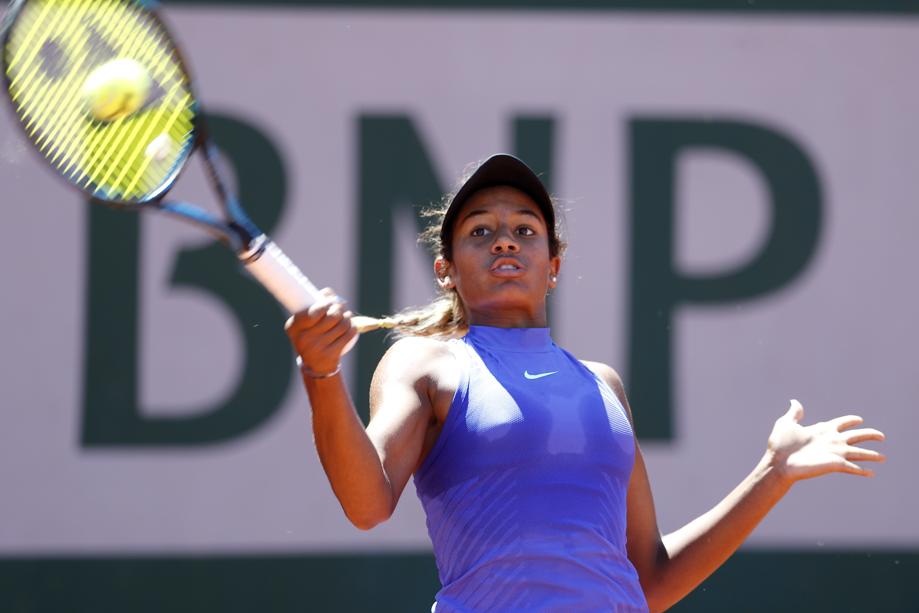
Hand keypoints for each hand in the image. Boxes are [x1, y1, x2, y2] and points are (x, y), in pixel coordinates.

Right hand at [285, 288, 357, 376]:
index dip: (326, 303)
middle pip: (331, 316)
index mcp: (294, 327)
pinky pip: (348, 335)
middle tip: (342, 307)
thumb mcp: (305, 323)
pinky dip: (352, 328)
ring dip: (348, 317)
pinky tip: (351, 325)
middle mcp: (303, 339)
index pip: (314, 311)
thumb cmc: (310, 337)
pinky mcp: (330, 355)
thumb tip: (328, 292)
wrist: (314, 367)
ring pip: (342, 324)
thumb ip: (314, 304)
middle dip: (340, 308)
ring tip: (347, 316)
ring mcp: (317, 349)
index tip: (331, 301)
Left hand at [766, 399, 885, 484]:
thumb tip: (795, 401)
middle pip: (856, 436)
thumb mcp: (786, 424)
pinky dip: (862, 470)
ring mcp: (834, 453)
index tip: (858, 419)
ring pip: (859, 452)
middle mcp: (831, 441)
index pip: (840, 423)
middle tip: (882, 436)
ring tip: (883, 457)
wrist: (778, 463)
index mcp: (822, 430)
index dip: (849, 421)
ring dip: (871, 455)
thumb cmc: (780, 445)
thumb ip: (795, 413)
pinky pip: (852, 467)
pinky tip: (871, 473)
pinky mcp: (835, 465)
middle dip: (869, 434)